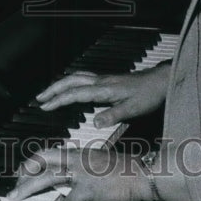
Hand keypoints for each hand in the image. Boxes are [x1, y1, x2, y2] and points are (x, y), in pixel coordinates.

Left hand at [6, 144, 153, 200]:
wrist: (143, 174)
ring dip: (29, 189)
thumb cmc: (124, 172)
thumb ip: (81, 172)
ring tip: (16, 197)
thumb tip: (67, 188)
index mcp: (79, 153)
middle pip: (42, 162)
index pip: (49, 152)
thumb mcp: (98, 165)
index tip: (22, 172)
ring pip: (47, 179)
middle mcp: (77, 159)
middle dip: (23, 174)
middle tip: (13, 188)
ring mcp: (81, 173)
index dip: (32, 162)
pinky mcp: (88, 189)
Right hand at [36, 62, 170, 127]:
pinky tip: (71, 88)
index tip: (44, 107)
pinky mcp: (108, 80)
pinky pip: (84, 78)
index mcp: (104, 89)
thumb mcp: (133, 108)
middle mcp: (101, 81)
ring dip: (61, 84)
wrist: (161, 81)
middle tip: (39, 98)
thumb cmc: (149, 95)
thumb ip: (113, 115)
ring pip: (76, 77)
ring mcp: (104, 79)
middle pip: (71, 81)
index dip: (58, 100)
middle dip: (53, 89)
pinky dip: (72, 82)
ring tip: (49, 92)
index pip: (75, 93)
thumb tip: (94, 122)